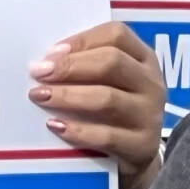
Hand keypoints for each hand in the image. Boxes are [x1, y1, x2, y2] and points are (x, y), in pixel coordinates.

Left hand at [29, 22, 165, 188]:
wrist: (135, 153)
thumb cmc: (111, 106)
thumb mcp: (105, 79)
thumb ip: (83, 63)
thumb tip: (45, 61)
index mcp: (142, 58)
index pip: (116, 35)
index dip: (81, 40)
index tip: (50, 52)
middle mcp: (151, 83)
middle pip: (111, 62)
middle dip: (69, 66)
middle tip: (38, 73)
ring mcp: (150, 114)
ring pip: (107, 98)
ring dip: (67, 96)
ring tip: (39, 96)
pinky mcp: (143, 145)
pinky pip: (107, 136)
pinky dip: (77, 130)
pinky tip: (55, 125)